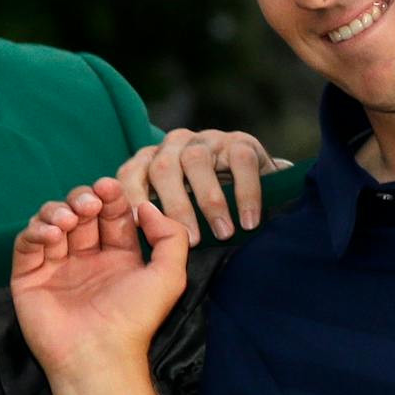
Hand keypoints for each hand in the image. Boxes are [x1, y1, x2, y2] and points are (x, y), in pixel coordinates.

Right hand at [11, 179, 187, 383]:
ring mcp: (55, 268)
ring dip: (57, 210)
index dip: (110, 196)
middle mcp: (86, 260)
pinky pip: (26, 243)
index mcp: (118, 258)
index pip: (111, 214)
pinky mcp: (28, 278)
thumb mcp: (169, 275)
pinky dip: (35, 230)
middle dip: (83, 199)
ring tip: (68, 219)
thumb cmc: (133, 320)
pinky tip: (52, 234)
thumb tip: (146, 207)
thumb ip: (169, 235)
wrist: (98, 355)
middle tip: (88, 203)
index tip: (108, 186)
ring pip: (51, 222)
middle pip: (80, 212)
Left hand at [117, 128, 284, 243]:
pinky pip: (241, 162)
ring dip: (210, 201)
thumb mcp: (178, 214)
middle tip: (191, 241)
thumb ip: (157, 223)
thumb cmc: (208, 212)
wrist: (263, 193)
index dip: (133, 196)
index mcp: (151, 161)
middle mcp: (175, 145)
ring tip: (223, 234)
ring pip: (197, 160)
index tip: (140, 225)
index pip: (131, 174)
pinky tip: (249, 222)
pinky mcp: (242, 142)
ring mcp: (208, 140)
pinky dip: (245, 194)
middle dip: (175, 207)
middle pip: (163, 168)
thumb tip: (143, 254)